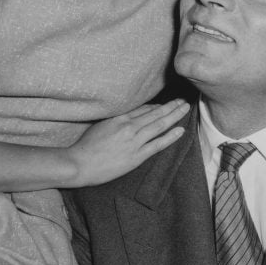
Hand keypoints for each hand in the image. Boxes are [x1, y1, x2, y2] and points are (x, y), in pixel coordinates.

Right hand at [68, 100, 189, 186]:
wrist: (80, 163)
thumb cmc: (85, 146)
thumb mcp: (100, 125)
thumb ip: (115, 120)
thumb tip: (127, 117)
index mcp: (119, 118)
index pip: (143, 108)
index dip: (157, 106)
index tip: (166, 104)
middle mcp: (129, 126)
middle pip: (155, 113)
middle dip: (171, 106)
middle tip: (183, 101)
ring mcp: (134, 141)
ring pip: (159, 125)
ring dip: (174, 115)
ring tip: (185, 109)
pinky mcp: (136, 156)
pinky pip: (157, 144)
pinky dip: (170, 137)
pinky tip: (181, 130)